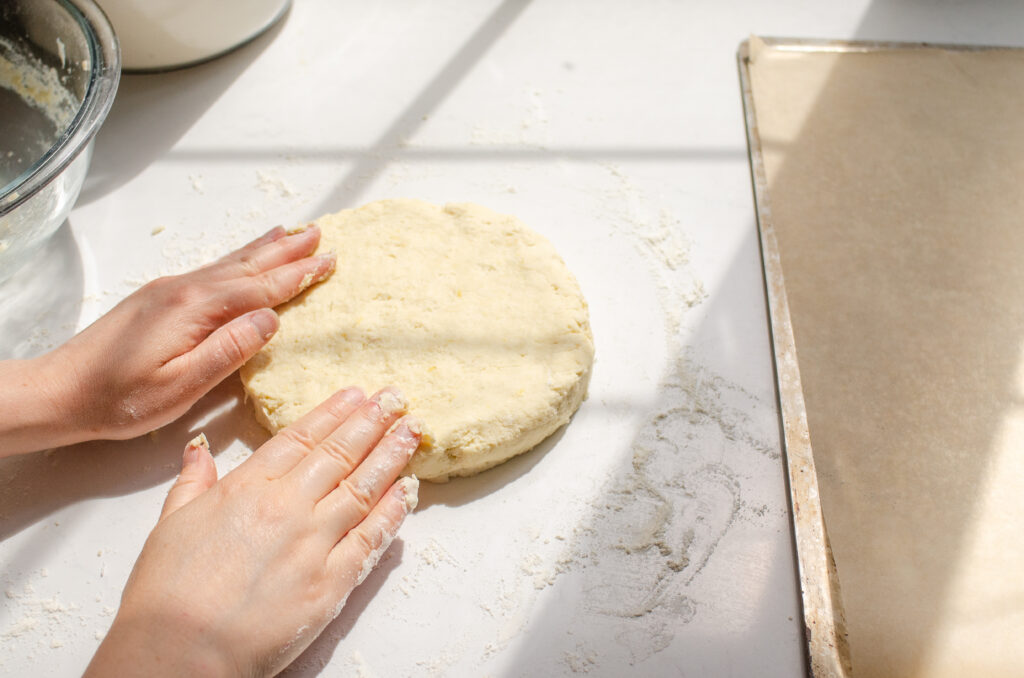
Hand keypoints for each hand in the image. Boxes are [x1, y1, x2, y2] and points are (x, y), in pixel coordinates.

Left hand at [0, 225, 333, 454]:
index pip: (259, 289)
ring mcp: (170, 290)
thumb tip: (270, 319)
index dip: (296, 276)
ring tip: (292, 233)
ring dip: (265, 249)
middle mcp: (184, 289)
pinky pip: (213, 270)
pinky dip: (238, 259)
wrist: (59, 390)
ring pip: (229, 263)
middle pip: (247, 266)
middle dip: (287, 252)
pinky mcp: (159, 298)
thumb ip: (228, 351)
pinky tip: (243, 259)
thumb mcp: (180, 387)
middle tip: (321, 235)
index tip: (328, 262)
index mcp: (194, 308)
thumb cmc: (119, 399)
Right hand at [86, 386, 420, 677]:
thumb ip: (192, 483)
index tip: (357, 394)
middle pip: (339, 454)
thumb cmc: (166, 594)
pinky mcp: (331, 581)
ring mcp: (313, 542)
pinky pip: (370, 538)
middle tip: (396, 399)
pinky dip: (392, 512)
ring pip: (362, 488)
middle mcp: (287, 507)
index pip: (301, 438)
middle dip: (372, 422)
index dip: (333, 413)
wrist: (179, 652)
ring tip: (412, 431)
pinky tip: (407, 491)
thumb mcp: (170, 524)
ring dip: (391, 456)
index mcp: (247, 488)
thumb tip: (199, 449)